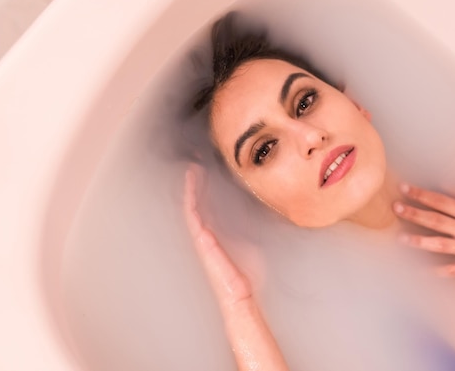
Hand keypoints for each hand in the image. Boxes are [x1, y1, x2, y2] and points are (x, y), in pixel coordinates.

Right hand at [184, 164, 288, 370]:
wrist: (242, 294)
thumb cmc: (248, 272)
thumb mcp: (255, 240)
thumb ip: (253, 225)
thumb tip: (264, 208)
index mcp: (221, 230)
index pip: (212, 202)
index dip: (210, 185)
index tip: (211, 167)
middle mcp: (209, 231)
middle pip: (201, 201)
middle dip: (200, 181)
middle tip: (199, 160)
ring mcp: (203, 236)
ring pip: (194, 205)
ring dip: (192, 186)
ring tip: (193, 168)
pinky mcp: (202, 240)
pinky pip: (193, 214)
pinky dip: (190, 198)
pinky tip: (190, 183)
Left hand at [393, 183, 454, 277]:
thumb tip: (443, 187)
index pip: (442, 202)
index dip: (422, 195)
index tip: (404, 189)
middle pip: (437, 221)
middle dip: (414, 214)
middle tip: (395, 208)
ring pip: (441, 245)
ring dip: (420, 241)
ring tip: (401, 239)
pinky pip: (454, 271)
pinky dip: (438, 272)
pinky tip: (421, 271)